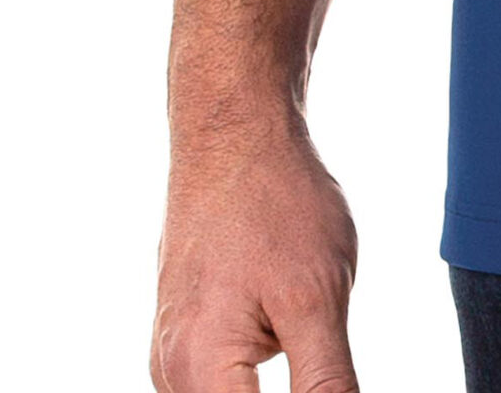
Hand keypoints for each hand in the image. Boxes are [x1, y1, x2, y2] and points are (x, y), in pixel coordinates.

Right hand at [152, 119, 360, 392]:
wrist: (235, 133)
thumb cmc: (274, 202)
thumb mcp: (318, 299)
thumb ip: (326, 384)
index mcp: (198, 374)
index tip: (328, 372)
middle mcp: (172, 373)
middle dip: (293, 387)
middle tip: (324, 343)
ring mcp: (173, 353)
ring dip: (276, 383)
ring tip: (302, 324)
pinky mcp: (186, 334)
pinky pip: (220, 380)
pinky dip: (254, 374)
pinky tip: (284, 326)